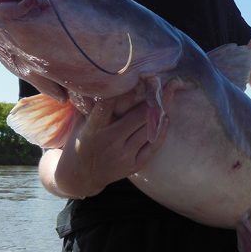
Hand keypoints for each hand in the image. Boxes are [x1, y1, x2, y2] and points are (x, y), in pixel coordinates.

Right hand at [55, 81, 178, 196]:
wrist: (80, 176)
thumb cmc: (80, 142)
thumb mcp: (81, 123)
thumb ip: (92, 106)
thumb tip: (106, 80)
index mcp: (93, 130)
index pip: (107, 106)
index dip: (122, 90)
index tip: (135, 75)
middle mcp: (109, 143)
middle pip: (137, 116)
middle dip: (152, 98)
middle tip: (162, 82)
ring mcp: (123, 156)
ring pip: (149, 129)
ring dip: (161, 111)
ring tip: (170, 94)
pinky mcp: (134, 165)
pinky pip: (154, 145)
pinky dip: (162, 130)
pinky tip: (166, 117)